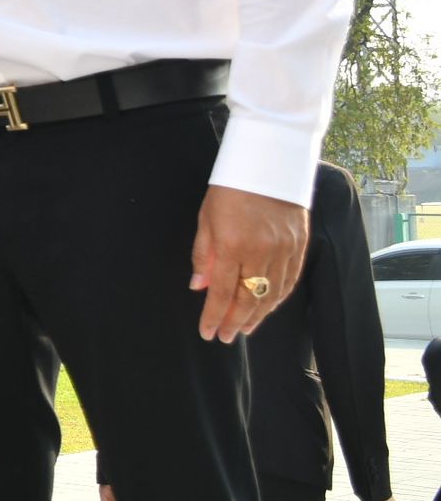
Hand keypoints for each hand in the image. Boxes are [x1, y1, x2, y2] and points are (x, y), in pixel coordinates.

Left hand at [188, 185, 305, 342]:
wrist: (269, 163)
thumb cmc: (230, 189)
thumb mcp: (206, 219)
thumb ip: (204, 255)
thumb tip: (199, 287)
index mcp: (232, 246)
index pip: (222, 292)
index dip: (215, 316)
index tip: (208, 332)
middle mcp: (261, 252)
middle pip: (248, 298)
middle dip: (236, 321)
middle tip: (226, 338)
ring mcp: (284, 250)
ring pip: (271, 294)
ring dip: (258, 315)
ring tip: (245, 328)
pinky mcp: (300, 245)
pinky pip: (289, 280)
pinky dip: (277, 298)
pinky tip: (267, 308)